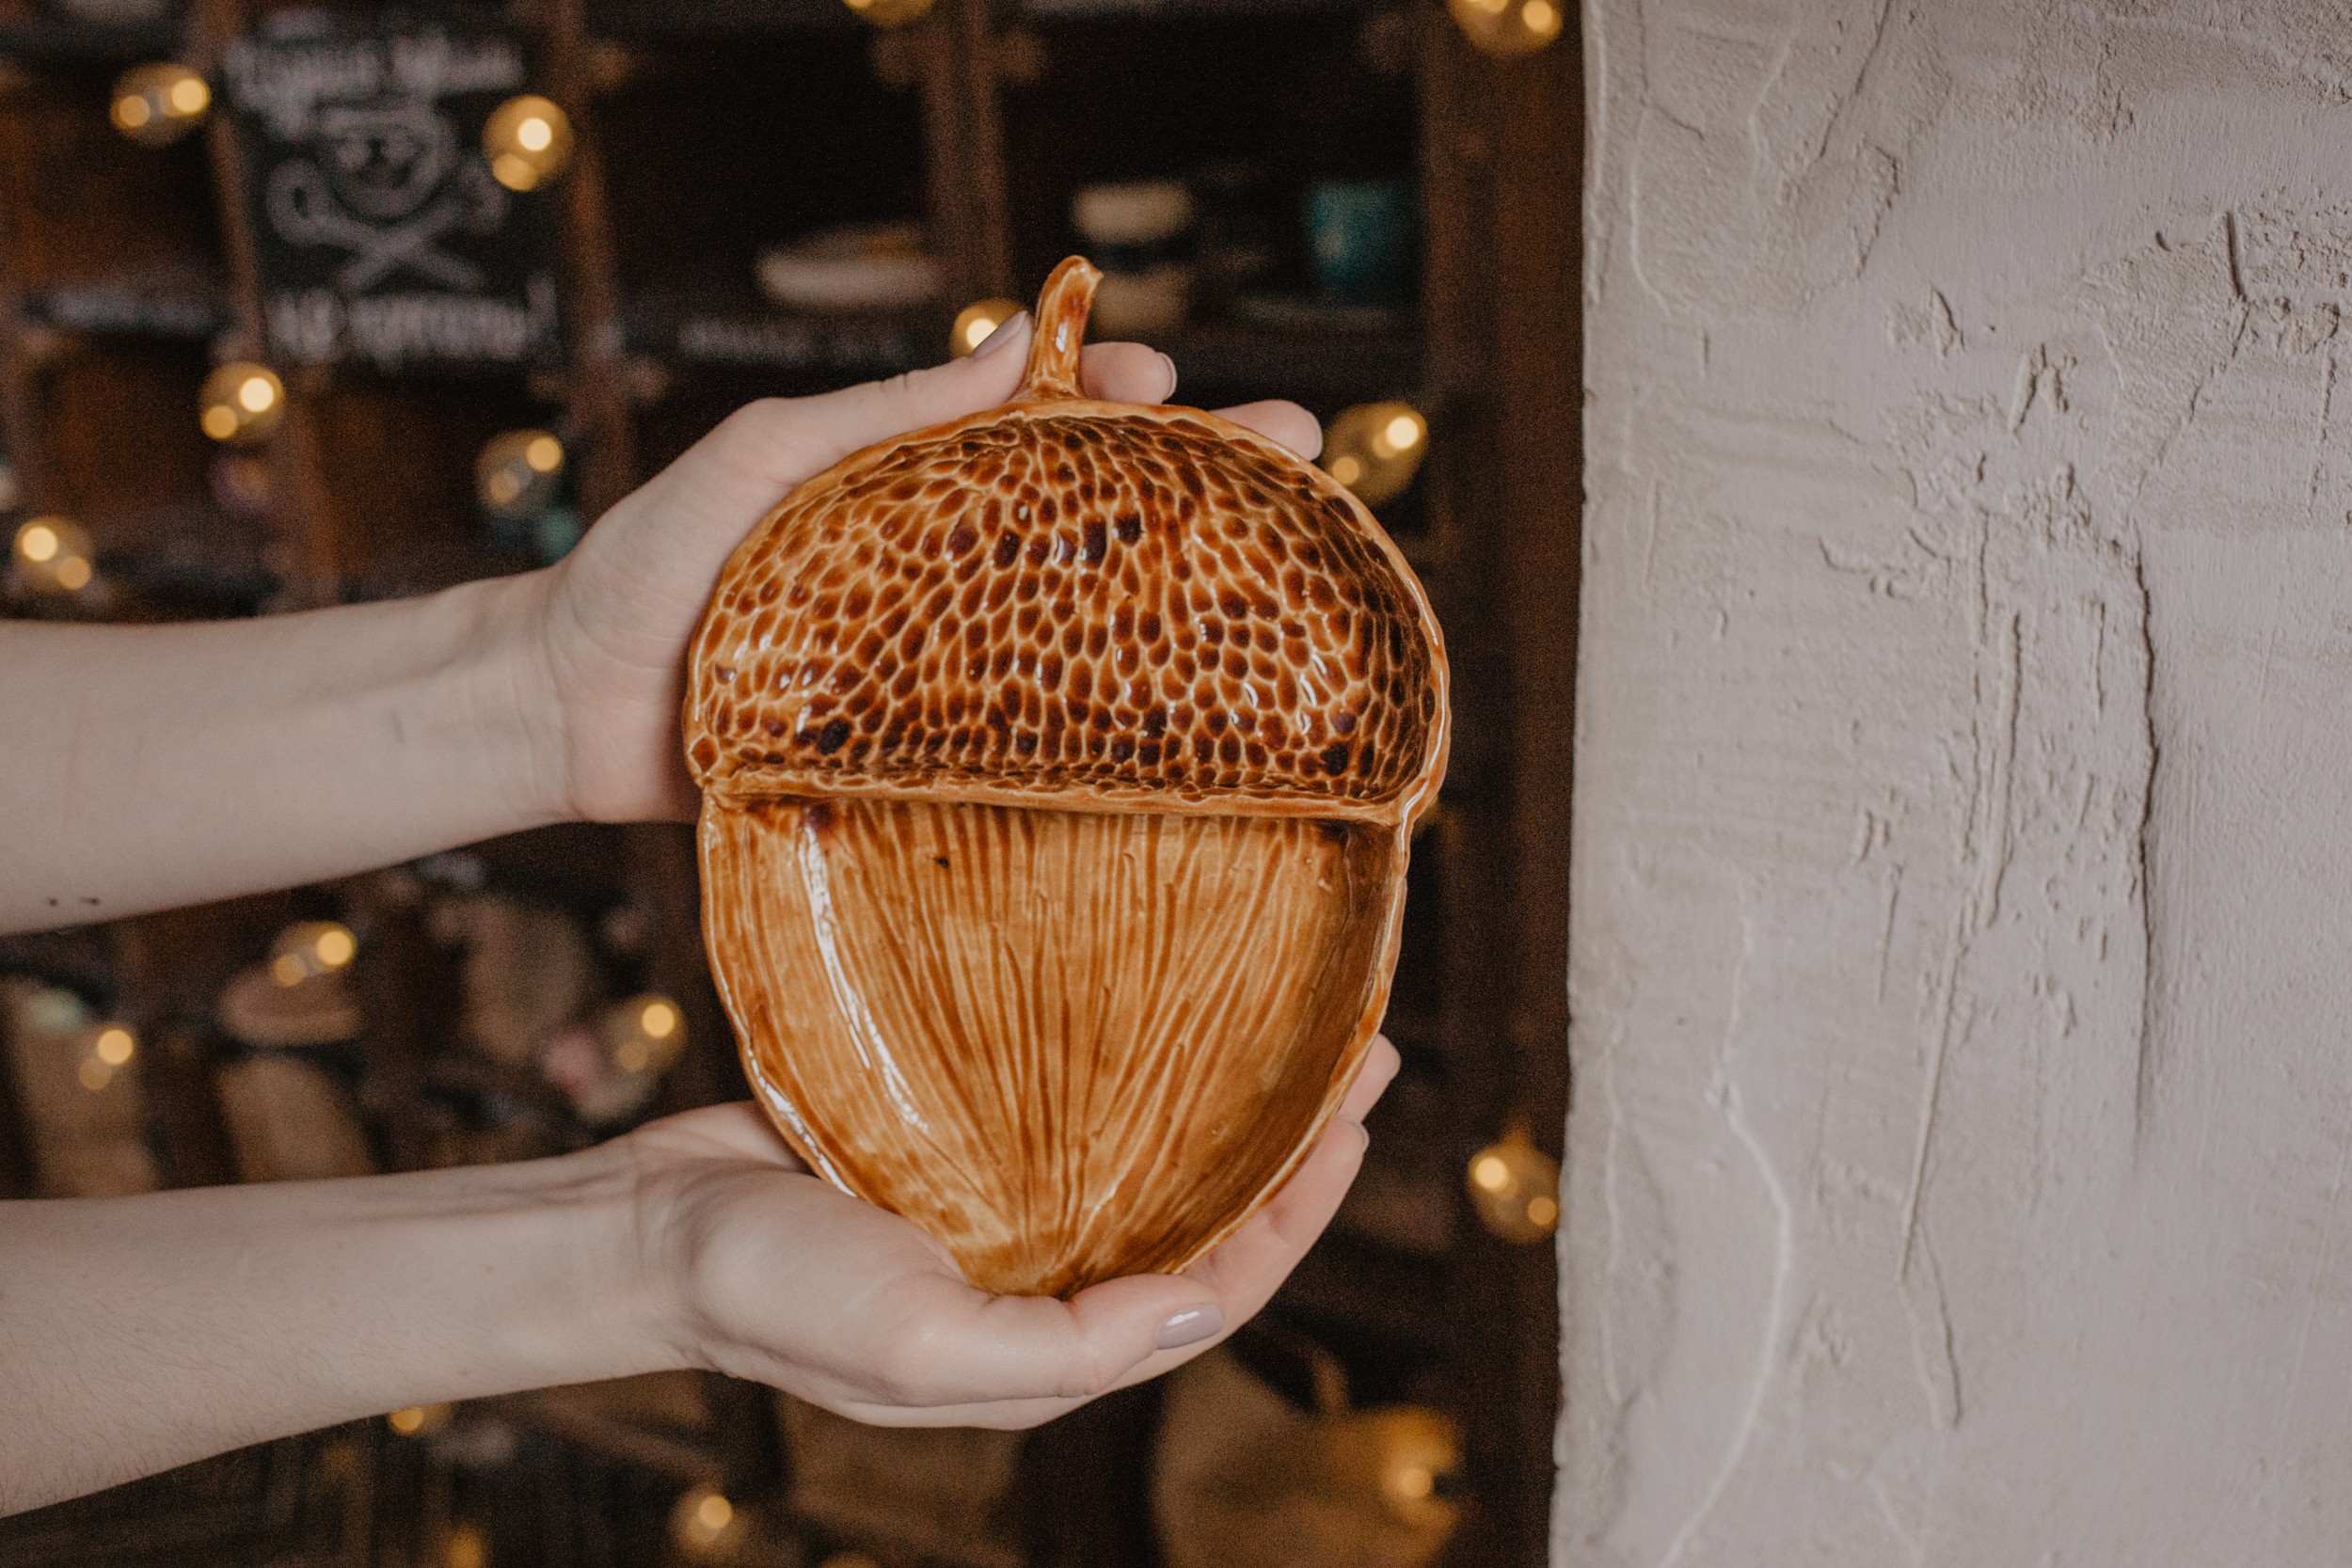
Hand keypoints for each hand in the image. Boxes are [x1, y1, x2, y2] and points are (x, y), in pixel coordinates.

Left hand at [529, 317, 1324, 823]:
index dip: (1123, 398)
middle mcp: (946, 562)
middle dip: (1204, 482)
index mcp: (912, 477)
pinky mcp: (929, 748)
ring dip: (1184, 589)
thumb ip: (886, 415)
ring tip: (1280, 570)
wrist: (565, 713)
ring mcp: (945, 657)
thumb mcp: (761, 460)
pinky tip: (1185, 716)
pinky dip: (1110, 717)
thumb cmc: (645, 565)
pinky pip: (1030, 727)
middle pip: (1097, 511)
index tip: (1180, 390)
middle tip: (1304, 455)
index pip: (1043, 420)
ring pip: (1086, 613)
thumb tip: (1016, 344)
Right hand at [619, 1036, 1398, 1427]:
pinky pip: (1068, 1112)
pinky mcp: (952, 1149)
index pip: (1215, 1285)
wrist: (643, 1228)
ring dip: (1221, 1099)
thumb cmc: (769, 1295)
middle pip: (1199, 1211)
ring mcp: (999, 1213)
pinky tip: (1159, 1013)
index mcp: (1053, 1342)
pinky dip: (1128, 1072)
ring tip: (1291, 1021)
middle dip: (1287, 1143)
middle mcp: (1043, 1280)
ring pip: (1145, 1157)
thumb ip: (1067, 1345)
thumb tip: (1202, 1304)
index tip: (1356, 1123)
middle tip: (1361, 1050)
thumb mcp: (920, 1346)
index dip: (1297, 1213)